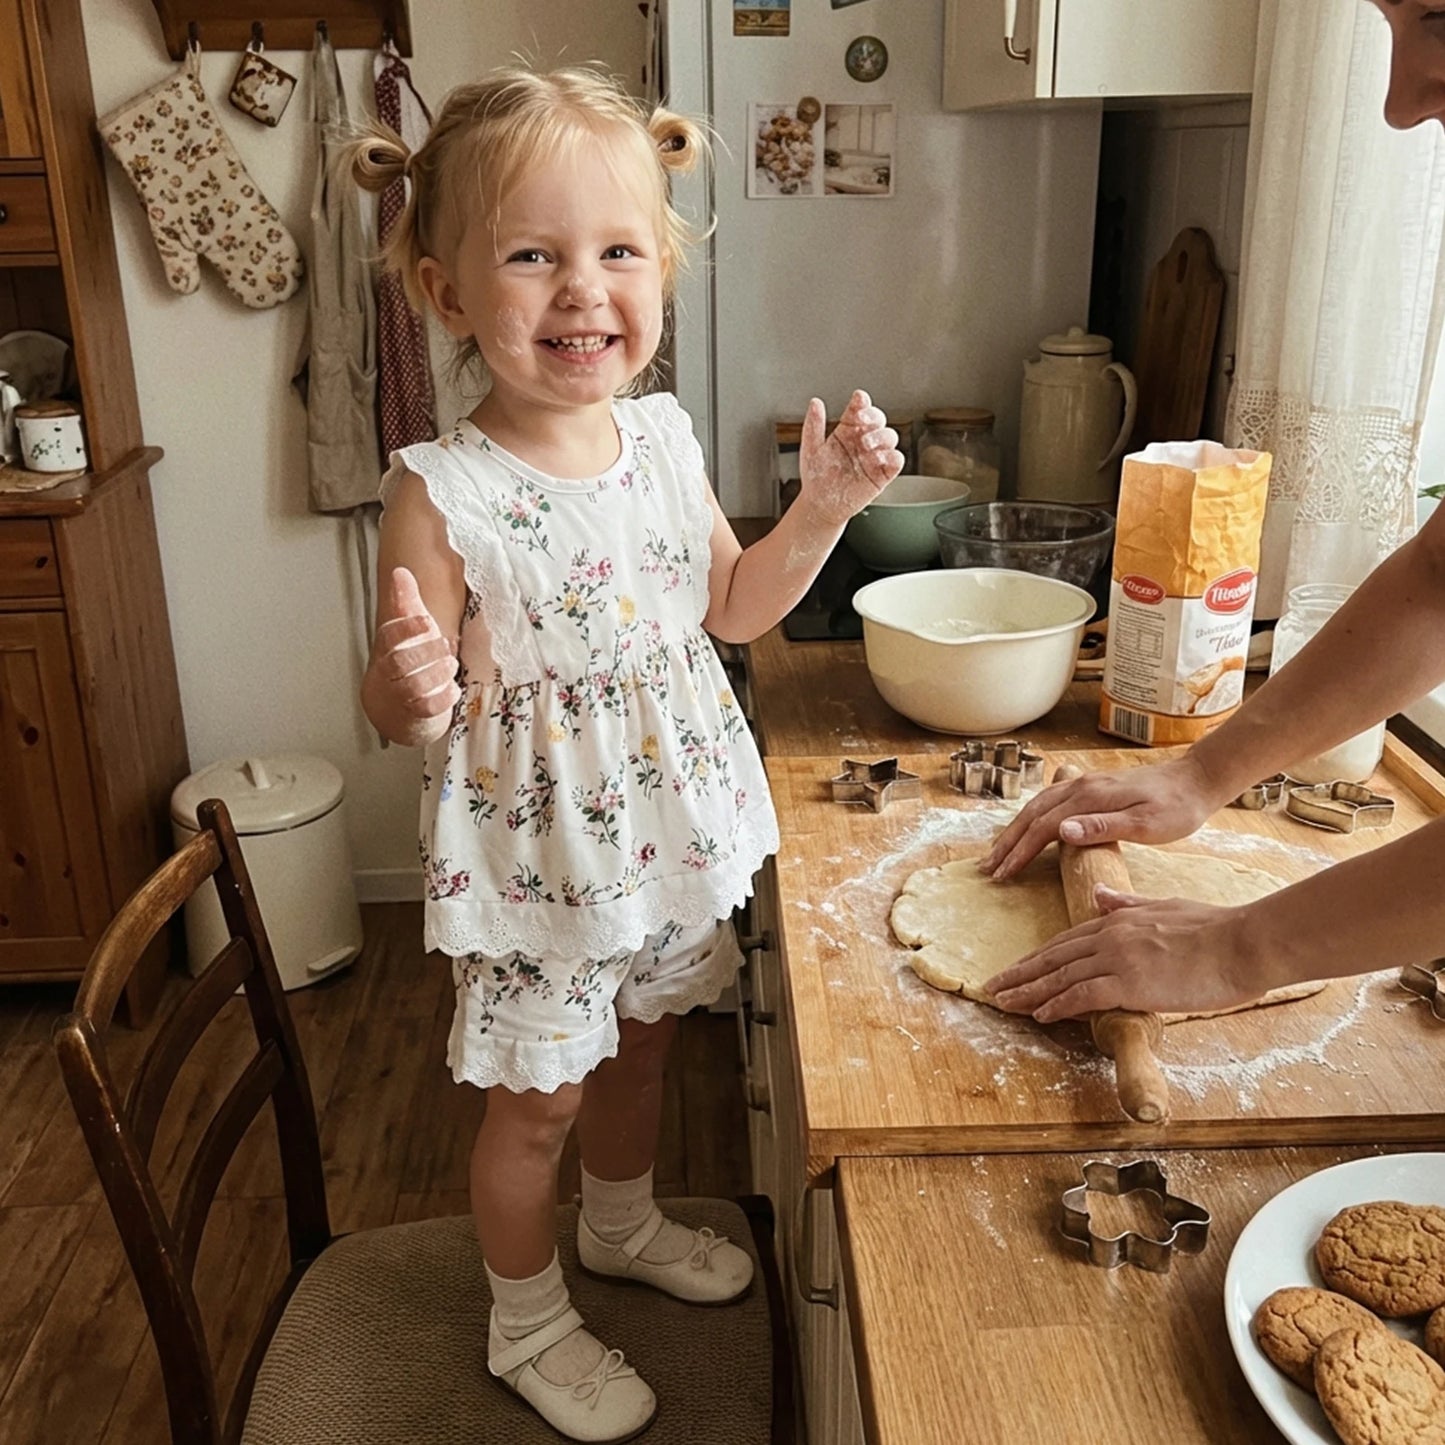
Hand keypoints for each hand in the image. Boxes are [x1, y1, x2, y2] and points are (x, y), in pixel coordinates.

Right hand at [372, 566, 460, 737]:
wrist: (395, 708)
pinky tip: (452, 689)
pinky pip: (427, 709)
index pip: (388, 636)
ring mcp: (401, 696)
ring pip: (414, 687)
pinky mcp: (416, 715)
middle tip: (444, 645)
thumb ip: (405, 602)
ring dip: (437, 674)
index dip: (407, 627)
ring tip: (449, 665)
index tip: (426, 620)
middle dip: (426, 652)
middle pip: (400, 662)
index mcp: (388, 649)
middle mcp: (390, 673)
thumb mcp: (408, 631)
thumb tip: (400, 572)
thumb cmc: (407, 664)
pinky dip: (444, 698)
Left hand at [798, 390, 903, 525]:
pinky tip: (876, 458)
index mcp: (847, 430)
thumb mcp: (811, 448)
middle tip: (861, 421)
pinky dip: (891, 456)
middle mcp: (863, 440)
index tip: (858, 399)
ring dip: (881, 436)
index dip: (861, 401)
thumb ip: (814, 425)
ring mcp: (874, 456)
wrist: (820, 505)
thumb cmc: (816, 477)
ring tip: (865, 445)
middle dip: (873, 416)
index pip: (859, 409)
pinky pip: (896, 460)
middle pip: (878, 419)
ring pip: (890, 437)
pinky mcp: (882, 474)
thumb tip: (815, 402)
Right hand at [978, 757, 1223, 879]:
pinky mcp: (1092, 786)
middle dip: (1008, 842)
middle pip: (1032, 814)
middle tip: (988, 868)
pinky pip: (1050, 802)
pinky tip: (1028, 828)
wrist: (1197, 780)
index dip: (1020, 851)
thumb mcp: (1146, 824)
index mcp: (1090, 797)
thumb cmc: (1177, 808)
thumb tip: (1061, 832)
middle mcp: (1081, 787)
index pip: (1043, 827)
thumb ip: (1102, 827)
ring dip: (1015, 830)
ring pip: (1038, 806)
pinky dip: (1031, 818)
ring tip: (999, 852)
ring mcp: (1085, 784)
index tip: (1003, 874)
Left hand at [985, 888, 1261, 1020]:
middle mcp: (1111, 934)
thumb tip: (1102, 898)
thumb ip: (1130, 905)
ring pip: (1060, 976)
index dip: (1038, 958)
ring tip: (1003, 1004)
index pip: (1067, 941)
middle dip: (1021, 974)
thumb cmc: (1216, 929)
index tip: (1017, 970)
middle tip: (993, 988)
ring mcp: (1118, 957)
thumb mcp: (1166, 907)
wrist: (1244, 942)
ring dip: (1028, 992)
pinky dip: (1058, 1004)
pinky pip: (1082, 994)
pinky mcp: (1130, 981)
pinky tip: (1040, 1014)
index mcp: (1119, 919)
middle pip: (1054, 956)